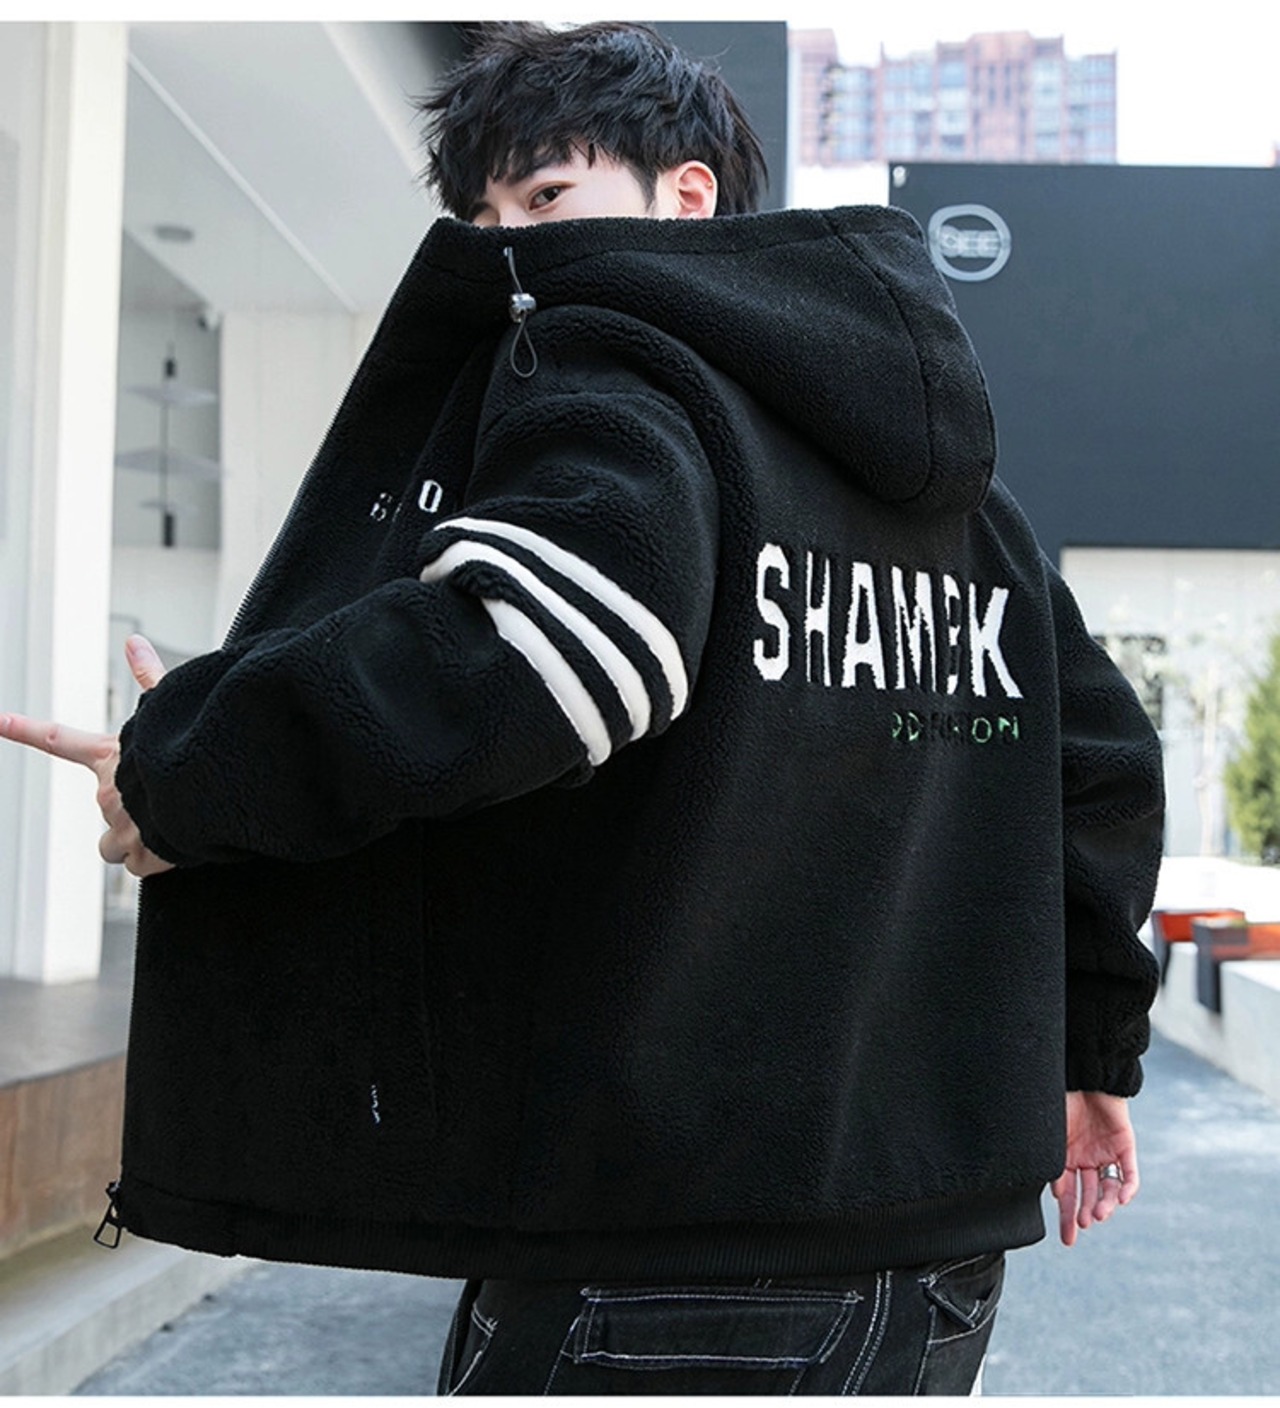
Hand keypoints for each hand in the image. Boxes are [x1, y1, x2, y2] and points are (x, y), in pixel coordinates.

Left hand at [0, 635, 173, 876]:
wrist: (213, 794)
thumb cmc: (191, 753)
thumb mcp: (170, 711)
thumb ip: (150, 678)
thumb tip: (133, 642)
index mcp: (110, 756)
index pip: (59, 739)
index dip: (24, 729)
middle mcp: (108, 793)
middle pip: (105, 808)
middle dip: (129, 810)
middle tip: (161, 801)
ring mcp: (121, 826)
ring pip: (113, 844)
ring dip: (134, 840)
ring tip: (166, 827)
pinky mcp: (141, 855)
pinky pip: (138, 864)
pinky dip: (154, 859)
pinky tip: (175, 845)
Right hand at [1050, 1090, 1138, 1246]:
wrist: (1087, 1074)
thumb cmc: (1061, 1099)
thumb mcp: (1049, 1133)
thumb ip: (1048, 1159)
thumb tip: (1050, 1190)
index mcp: (1064, 1158)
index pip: (1066, 1193)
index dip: (1065, 1215)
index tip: (1067, 1237)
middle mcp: (1085, 1160)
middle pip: (1086, 1195)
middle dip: (1082, 1215)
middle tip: (1078, 1230)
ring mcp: (1105, 1154)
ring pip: (1108, 1188)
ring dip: (1103, 1204)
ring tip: (1097, 1214)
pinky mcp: (1124, 1147)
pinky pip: (1128, 1173)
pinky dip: (1127, 1188)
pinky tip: (1122, 1200)